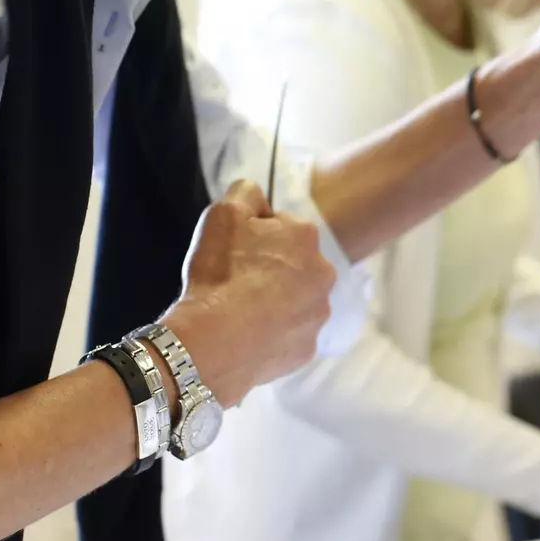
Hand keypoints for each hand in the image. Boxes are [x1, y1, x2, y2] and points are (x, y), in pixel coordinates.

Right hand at [165, 180, 336, 407]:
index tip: (234, 252)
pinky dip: (274, 333)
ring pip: (296, 300)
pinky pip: (291, 334)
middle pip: (294, 264)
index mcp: (305, 236)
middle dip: (270, 269)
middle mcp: (324, 273)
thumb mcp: (223, 213)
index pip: (280, 227)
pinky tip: (250, 335)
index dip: (253, 237)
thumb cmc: (220, 273)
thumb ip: (246, 192)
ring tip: (241, 311)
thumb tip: (258, 194)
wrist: (215, 341)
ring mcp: (318, 314)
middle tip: (236, 281)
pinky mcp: (308, 348)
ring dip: (275, 301)